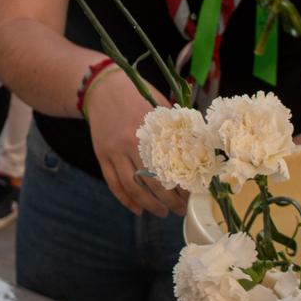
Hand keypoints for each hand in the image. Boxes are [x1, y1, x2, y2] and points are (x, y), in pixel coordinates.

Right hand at [84, 74, 187, 216]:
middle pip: (151, 182)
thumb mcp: (159, 104)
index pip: (170, 165)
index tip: (193, 194)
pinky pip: (113, 184)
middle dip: (169, 200)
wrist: (102, 87)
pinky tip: (138, 210)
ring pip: (132, 188)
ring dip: (149, 205)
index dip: (182, 184)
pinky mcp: (102, 156)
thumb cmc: (136, 93)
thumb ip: (175, 125)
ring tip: (162, 213)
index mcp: (149, 130)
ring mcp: (113, 152)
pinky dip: (125, 200)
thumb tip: (198, 148)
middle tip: (181, 209)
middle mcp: (129, 143)